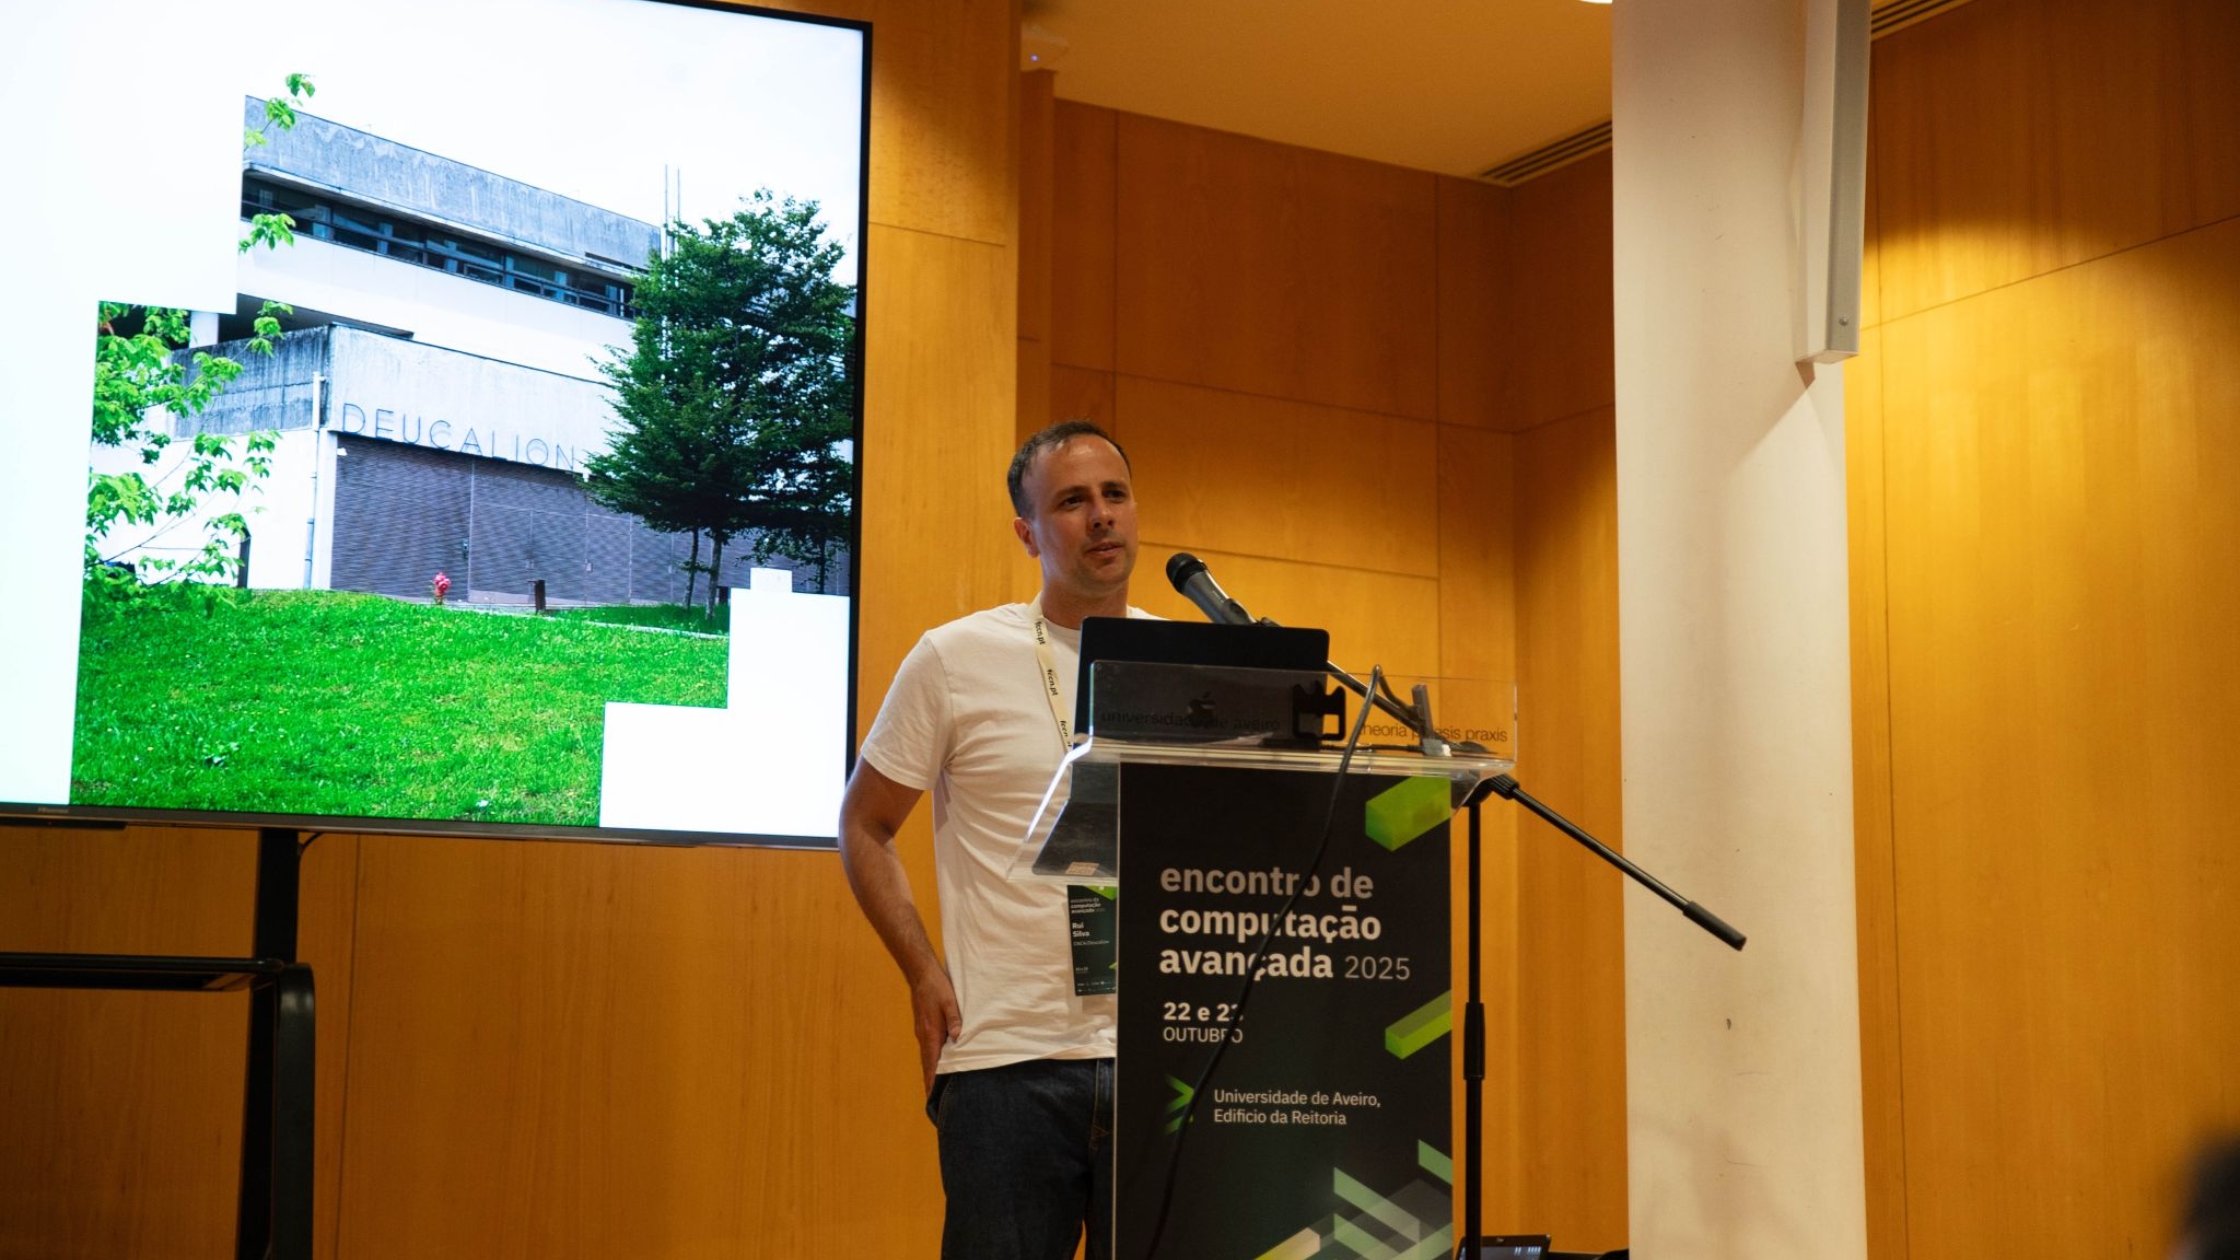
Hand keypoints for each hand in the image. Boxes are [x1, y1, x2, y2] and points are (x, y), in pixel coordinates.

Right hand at [910, 968, 961, 1095]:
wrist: (921, 974)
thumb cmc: (937, 987)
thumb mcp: (950, 1002)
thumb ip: (955, 1020)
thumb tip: (959, 1037)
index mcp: (931, 1033)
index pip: (931, 1063)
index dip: (932, 1080)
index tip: (932, 1097)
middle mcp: (924, 1036)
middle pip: (927, 1064)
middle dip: (930, 1082)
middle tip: (933, 1101)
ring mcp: (922, 1032)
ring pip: (927, 1057)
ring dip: (930, 1072)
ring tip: (935, 1088)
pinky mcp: (923, 1027)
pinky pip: (928, 1049)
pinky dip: (931, 1061)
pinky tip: (937, 1064)